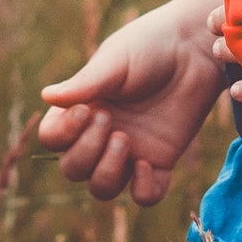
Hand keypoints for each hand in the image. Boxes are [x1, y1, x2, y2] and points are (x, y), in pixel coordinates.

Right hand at [38, 0, 224, 205]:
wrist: (195, 48)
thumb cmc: (150, 45)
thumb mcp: (115, 60)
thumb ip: (85, 83)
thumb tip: (46, 96)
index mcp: (82, 108)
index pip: (53, 138)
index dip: (62, 134)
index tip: (85, 110)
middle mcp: (101, 135)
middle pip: (74, 169)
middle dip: (85, 151)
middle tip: (108, 120)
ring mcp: (131, 151)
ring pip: (102, 188)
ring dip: (107, 173)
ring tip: (124, 140)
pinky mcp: (161, 160)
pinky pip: (145, 196)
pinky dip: (143, 190)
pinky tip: (148, 163)